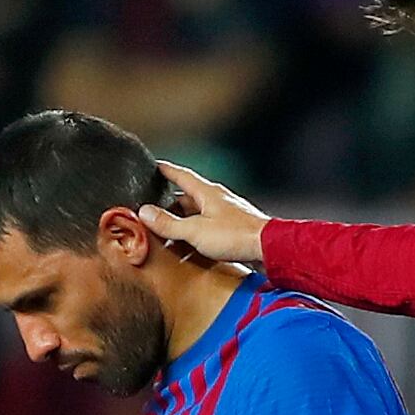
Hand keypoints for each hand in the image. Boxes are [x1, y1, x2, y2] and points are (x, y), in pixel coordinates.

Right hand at [134, 161, 268, 267]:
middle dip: (171, 202)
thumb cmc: (237, 236)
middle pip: (189, 196)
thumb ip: (169, 223)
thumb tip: (145, 213)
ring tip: (170, 230)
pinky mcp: (235, 229)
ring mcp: (228, 214)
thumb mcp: (195, 230)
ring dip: (185, 220)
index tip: (154, 165)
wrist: (270, 249)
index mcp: (207, 192)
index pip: (181, 175)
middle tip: (155, 209)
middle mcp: (218, 199)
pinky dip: (198, 232)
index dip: (166, 170)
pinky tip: (194, 244)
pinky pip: (210, 227)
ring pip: (200, 212)